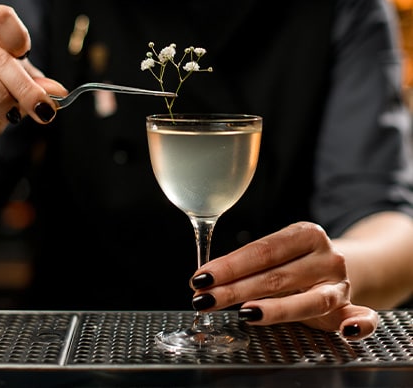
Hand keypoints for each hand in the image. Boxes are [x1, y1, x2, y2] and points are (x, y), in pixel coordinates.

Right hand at [0, 5, 66, 136]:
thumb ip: (42, 87)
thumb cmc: (7, 94)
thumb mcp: (29, 89)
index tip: (26, 55)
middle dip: (24, 89)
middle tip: (42, 110)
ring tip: (12, 115)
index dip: (17, 35)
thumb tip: (58, 92)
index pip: (2, 16)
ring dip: (0, 97)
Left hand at [190, 221, 378, 339]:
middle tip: (205, 299)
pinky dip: (359, 325)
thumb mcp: (277, 254)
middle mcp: (325, 256)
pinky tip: (347, 332)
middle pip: (276, 276)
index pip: (262, 250)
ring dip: (275, 309)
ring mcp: (340, 284)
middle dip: (235, 289)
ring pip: (308, 300)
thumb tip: (205, 278)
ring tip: (246, 313)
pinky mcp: (352, 308)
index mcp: (305, 234)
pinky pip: (363, 317)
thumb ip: (249, 264)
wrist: (337, 266)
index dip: (230, 265)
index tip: (202, 277)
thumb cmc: (296, 261)